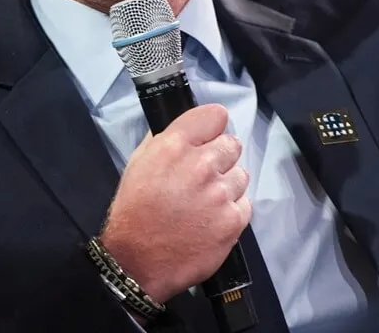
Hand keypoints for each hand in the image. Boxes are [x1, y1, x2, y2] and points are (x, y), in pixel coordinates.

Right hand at [100, 104, 250, 303]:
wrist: (137, 263)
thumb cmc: (134, 213)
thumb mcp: (138, 164)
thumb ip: (164, 140)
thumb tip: (187, 130)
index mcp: (175, 146)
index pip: (216, 116)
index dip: (212, 127)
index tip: (208, 138)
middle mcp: (202, 165)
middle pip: (232, 144)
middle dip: (220, 158)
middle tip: (204, 177)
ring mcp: (221, 193)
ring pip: (241, 175)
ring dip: (228, 185)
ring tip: (206, 202)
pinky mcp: (233, 220)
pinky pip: (245, 204)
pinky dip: (232, 211)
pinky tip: (212, 220)